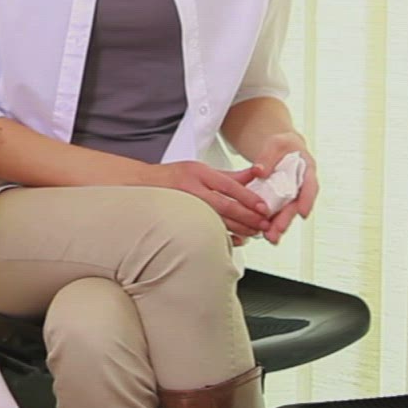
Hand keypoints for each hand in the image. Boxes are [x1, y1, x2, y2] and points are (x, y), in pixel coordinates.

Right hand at [152, 160, 272, 241]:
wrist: (143, 185)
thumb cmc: (173, 177)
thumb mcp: (201, 168)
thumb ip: (229, 175)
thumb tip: (255, 174)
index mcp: (199, 173)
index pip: (230, 186)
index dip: (249, 198)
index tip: (264, 207)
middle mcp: (192, 189)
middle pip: (226, 206)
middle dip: (249, 217)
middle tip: (264, 223)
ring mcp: (185, 205)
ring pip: (218, 221)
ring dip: (240, 229)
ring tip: (255, 232)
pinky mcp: (181, 219)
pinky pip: (206, 231)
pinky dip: (224, 237)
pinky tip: (237, 239)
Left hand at [253, 132, 317, 243]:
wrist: (280, 149)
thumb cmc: (282, 145)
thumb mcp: (275, 143)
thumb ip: (267, 156)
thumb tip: (258, 172)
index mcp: (306, 171)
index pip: (310, 187)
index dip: (307, 200)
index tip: (302, 213)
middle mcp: (300, 186)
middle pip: (295, 205)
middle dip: (287, 220)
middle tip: (277, 232)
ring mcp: (290, 195)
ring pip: (285, 212)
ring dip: (278, 226)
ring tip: (270, 239)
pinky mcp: (278, 199)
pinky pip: (274, 211)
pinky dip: (267, 221)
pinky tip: (259, 231)